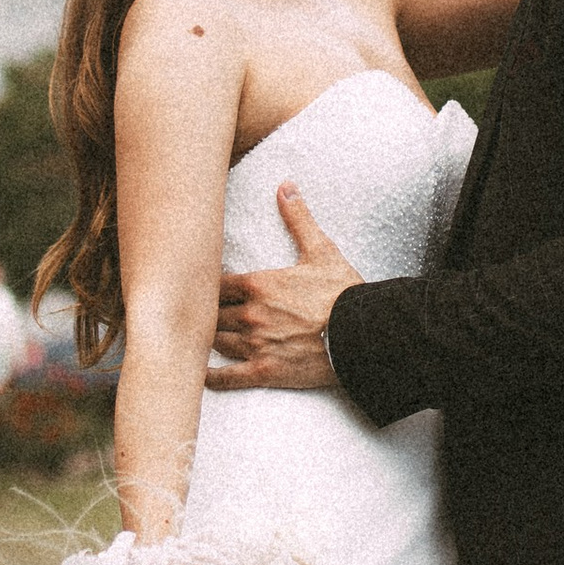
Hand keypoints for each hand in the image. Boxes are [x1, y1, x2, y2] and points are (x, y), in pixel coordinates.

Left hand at [209, 185, 360, 393]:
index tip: (202, 289)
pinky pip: (227, 377)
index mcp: (259, 284)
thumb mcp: (321, 251)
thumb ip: (298, 219)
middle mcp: (251, 314)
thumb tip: (286, 187)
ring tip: (203, 340)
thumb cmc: (343, 293)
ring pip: (217, 342)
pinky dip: (212, 377)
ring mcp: (256, 345)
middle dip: (208, 314)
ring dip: (210, 340)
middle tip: (199, 315)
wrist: (364, 334)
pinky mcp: (265, 371)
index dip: (208, 288)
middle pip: (212, 314)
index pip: (216, 285)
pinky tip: (201, 375)